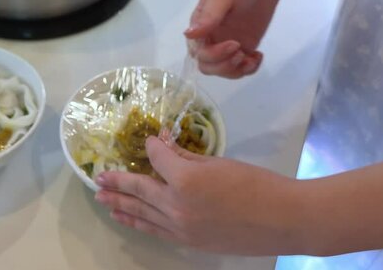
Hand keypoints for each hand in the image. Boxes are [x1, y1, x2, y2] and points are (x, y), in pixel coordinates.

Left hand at [95, 137, 306, 254]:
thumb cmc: (257, 184)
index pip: (156, 159)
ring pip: (143, 214)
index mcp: (185, 180)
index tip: (148, 141)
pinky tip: (129, 218)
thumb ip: (186, 157)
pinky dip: (140, 223)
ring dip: (121, 205)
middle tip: (99, 178)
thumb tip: (163, 147)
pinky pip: (156, 230)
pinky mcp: (189, 242)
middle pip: (140, 191)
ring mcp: (181, 228)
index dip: (151, 147)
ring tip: (103, 200)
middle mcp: (176, 206)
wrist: (283, 220)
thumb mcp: (220, 163)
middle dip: (118, 183)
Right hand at [185, 0, 281, 78]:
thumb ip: (208, 15)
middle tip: (241, 53)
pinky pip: (241, 67)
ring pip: (224, 70)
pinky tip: (257, 56)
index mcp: (200, 25)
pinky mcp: (244, 45)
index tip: (234, 43)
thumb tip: (189, 35)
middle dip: (224, 66)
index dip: (215, 54)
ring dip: (236, 71)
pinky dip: (249, 69)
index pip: (199, 52)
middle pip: (208, 66)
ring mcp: (227, 43)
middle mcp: (211, 37)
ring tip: (252, 58)